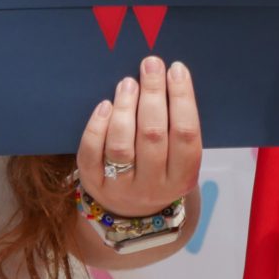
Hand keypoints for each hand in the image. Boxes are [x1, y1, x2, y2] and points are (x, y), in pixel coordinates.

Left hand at [78, 56, 200, 217]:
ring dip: (125, 108)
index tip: (176, 70)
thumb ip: (176, 128)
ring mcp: (121, 187)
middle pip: (153, 135)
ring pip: (121, 145)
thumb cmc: (159, 172)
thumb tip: (167, 78)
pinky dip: (97, 127)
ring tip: (128, 83)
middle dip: (153, 94)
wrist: (131, 214)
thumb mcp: (178, 160)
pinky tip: (105, 105)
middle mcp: (153, 186)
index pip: (186, 135)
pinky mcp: (94, 184)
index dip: (182, 99)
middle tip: (151, 64)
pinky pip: (92, 154)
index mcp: (182, 178)